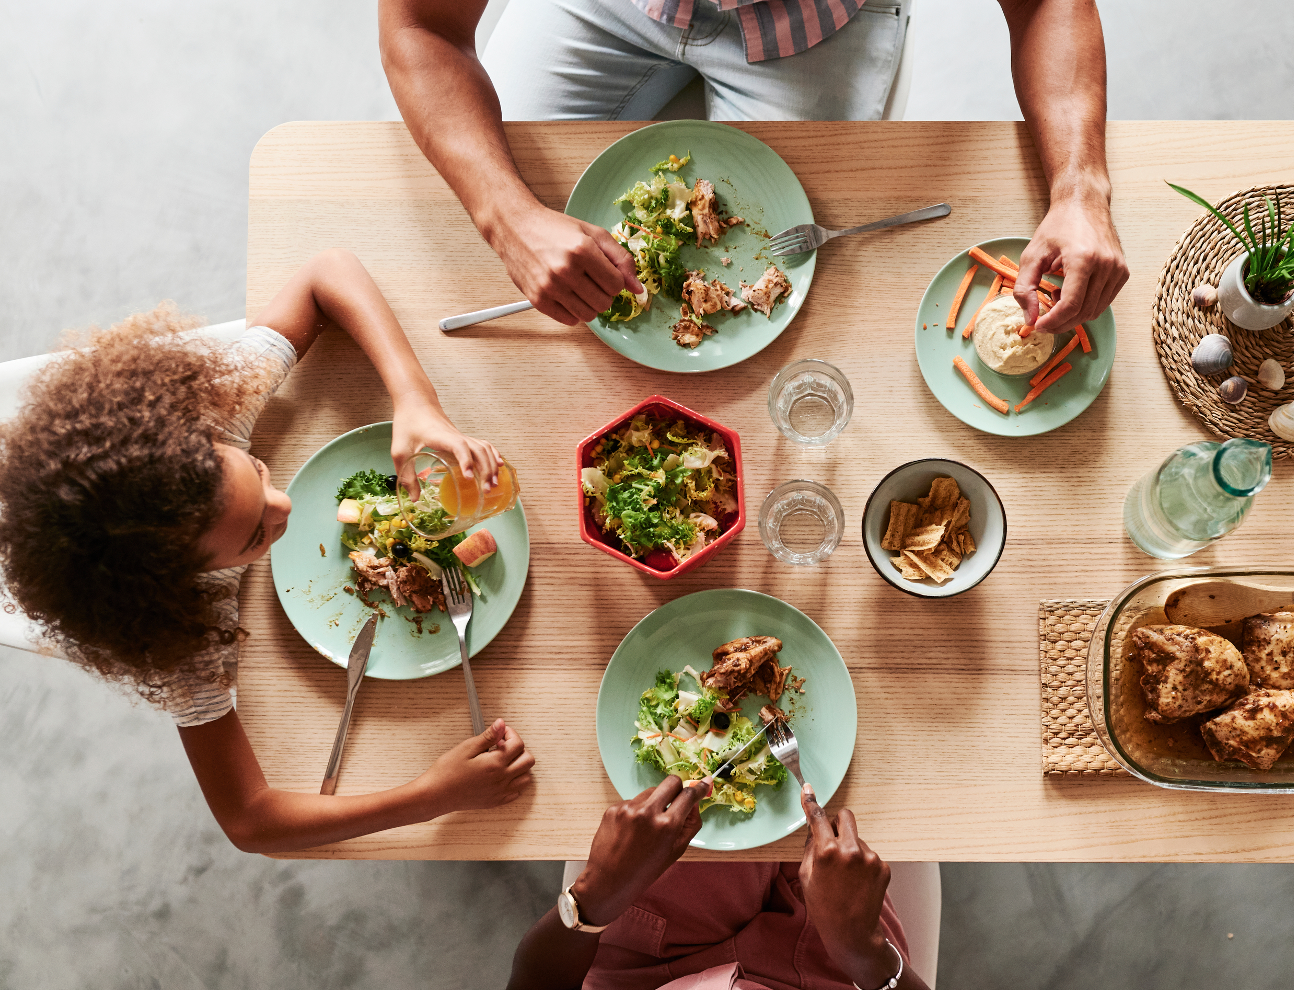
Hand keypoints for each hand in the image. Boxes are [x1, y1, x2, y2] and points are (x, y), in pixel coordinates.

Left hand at [391, 394, 501, 492]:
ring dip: (491, 465)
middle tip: (485, 490)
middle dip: (486, 470)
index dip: (466, 461)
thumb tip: (414, 498)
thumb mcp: (399, 450)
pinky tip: (498, 465)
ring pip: (484, 448)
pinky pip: (483, 445)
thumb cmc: (408, 422)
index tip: (468, 478)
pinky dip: (493, 455)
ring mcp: (461, 436)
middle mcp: (456, 436)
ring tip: (493, 483)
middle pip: (479, 450)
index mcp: (441, 437)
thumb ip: (405, 474)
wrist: (416, 401)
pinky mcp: (462, 437)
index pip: (459, 446)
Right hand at [415, 718, 534, 815]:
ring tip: (503, 760)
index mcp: (496, 764)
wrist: (436, 795)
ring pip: (526, 778)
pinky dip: (515, 781)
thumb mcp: (467, 748)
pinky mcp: (496, 802)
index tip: (500, 732)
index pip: (518, 744)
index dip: (511, 734)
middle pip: (528, 761)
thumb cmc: (447, 771)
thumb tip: (501, 724)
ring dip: (520, 766)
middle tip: (502, 745)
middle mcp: (502, 779)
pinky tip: (501, 775)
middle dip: (519, 749)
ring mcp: (501, 792)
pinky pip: (517, 792)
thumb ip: (488, 736)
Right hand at [491, 203, 642, 325]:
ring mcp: (550, 287)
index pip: (617, 285)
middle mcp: (565, 270)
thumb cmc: (554, 229)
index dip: (615, 280)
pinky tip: (567, 295)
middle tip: (591, 279)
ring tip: (580, 288)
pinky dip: (573, 312)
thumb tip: (638, 288)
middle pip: (604, 303)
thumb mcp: (593, 234)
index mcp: (582, 250)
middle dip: (603, 293)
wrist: (515, 227)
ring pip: (589, 316)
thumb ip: (620, 258)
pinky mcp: (538, 300)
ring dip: (590, 305)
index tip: (605, 273)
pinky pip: (569, 321)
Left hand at [570, 776, 707, 926]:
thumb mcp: (675, 851)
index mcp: (667, 826)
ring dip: (654, 802)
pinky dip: (636, 810)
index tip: (704, 783)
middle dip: (677, 788)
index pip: (688, 795)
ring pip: (651, 791)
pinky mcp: (614, 808)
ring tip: (647, 826)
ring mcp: (628, 808)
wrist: (609, 880)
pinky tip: (631, 830)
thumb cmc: (644, 871)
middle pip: (671, 782)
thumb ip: (690, 825)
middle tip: (675, 800)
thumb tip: (695, 802)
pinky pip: (633, 801)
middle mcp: (648, 812)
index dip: (699, 788)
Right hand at [799, 784, 896, 988]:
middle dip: (838, 823)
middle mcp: (851, 850)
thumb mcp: (806, 876)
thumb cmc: (823, 907)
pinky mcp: (883, 866)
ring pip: (857, 838)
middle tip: (833, 840)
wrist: (852, 933)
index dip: (811, 803)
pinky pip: (868, 854)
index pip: (818, 818)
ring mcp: (870, 858)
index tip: (808, 790)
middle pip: (846, 817)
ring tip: (845, 876)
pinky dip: (862, 863)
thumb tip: (814, 828)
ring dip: (851, 848)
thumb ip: (810, 847)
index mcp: (827, 851)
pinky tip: (857, 882)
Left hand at [1014, 189, 1128, 334]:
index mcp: (1083, 259)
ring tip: (1055, 297)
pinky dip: (1085, 306)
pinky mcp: (1123, 272)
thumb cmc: (1057, 227)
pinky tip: (1070, 292)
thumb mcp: (1031, 255)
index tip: (1037, 326)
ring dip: (1072, 314)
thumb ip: (1025, 288)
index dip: (1052, 321)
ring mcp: (1118, 269)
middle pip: (1083, 312)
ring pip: (1095, 311)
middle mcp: (1106, 265)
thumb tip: (1029, 319)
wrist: (1084, 205)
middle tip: (1042, 318)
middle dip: (1060, 322)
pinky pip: (1104, 302)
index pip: (1070, 305)